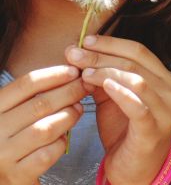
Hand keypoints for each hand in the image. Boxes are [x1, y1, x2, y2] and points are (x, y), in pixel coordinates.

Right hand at [0, 65, 86, 184]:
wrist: (0, 176)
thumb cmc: (11, 138)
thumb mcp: (13, 113)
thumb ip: (33, 96)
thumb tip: (71, 75)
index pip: (26, 84)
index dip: (54, 75)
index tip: (74, 71)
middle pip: (40, 104)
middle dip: (70, 92)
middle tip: (87, 86)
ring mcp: (3, 155)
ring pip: (46, 129)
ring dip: (69, 116)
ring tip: (78, 109)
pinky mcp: (16, 175)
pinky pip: (47, 154)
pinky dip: (61, 143)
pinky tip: (63, 138)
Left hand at [65, 36, 170, 184]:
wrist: (136, 170)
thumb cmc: (126, 132)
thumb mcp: (113, 98)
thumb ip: (102, 77)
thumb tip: (79, 53)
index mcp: (164, 78)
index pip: (139, 51)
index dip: (111, 43)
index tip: (85, 41)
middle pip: (135, 63)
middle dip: (102, 56)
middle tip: (75, 54)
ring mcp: (166, 111)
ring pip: (137, 80)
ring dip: (107, 72)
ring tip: (83, 73)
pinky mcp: (154, 129)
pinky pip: (138, 106)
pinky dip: (120, 93)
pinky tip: (103, 86)